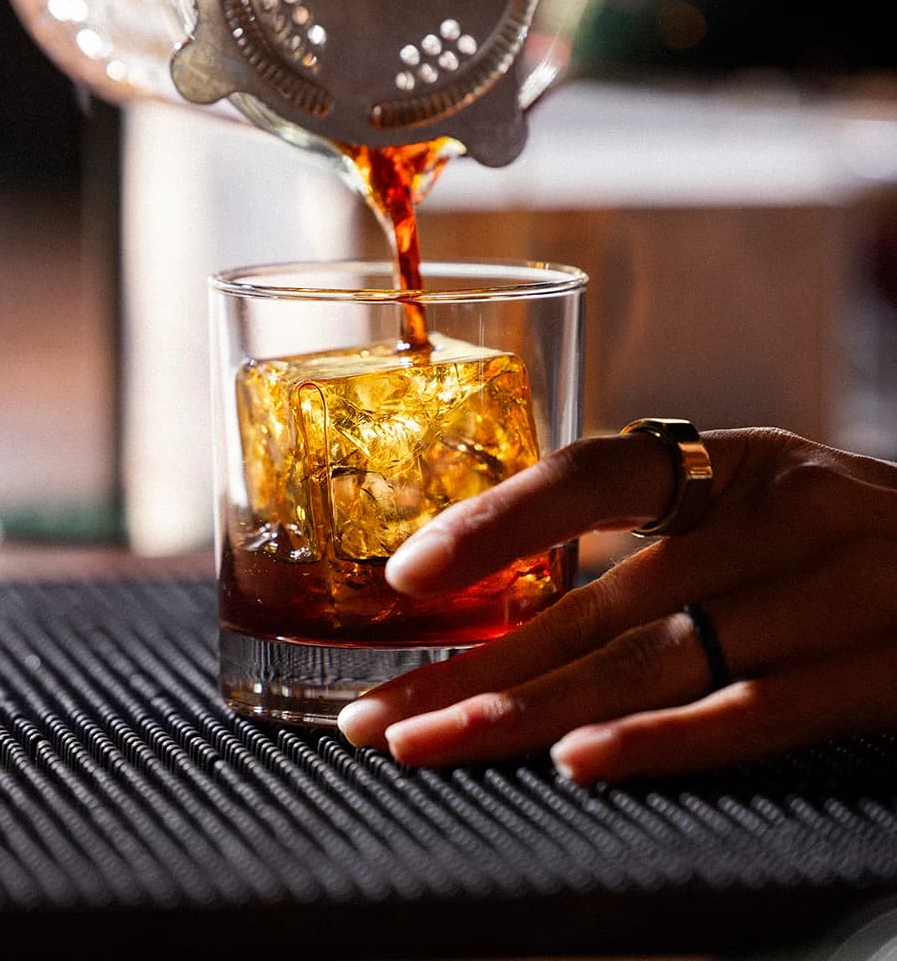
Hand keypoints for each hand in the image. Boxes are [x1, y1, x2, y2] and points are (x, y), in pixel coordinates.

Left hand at [335, 427, 896, 781]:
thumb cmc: (844, 535)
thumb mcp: (756, 493)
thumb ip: (652, 522)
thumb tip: (509, 558)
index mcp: (729, 464)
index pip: (592, 477)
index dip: (495, 522)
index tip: (407, 575)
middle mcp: (772, 518)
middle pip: (597, 601)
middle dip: (475, 666)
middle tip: (375, 714)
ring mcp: (826, 595)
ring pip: (652, 661)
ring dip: (530, 712)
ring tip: (434, 744)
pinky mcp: (872, 672)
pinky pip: (750, 713)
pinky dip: (660, 739)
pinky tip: (578, 760)